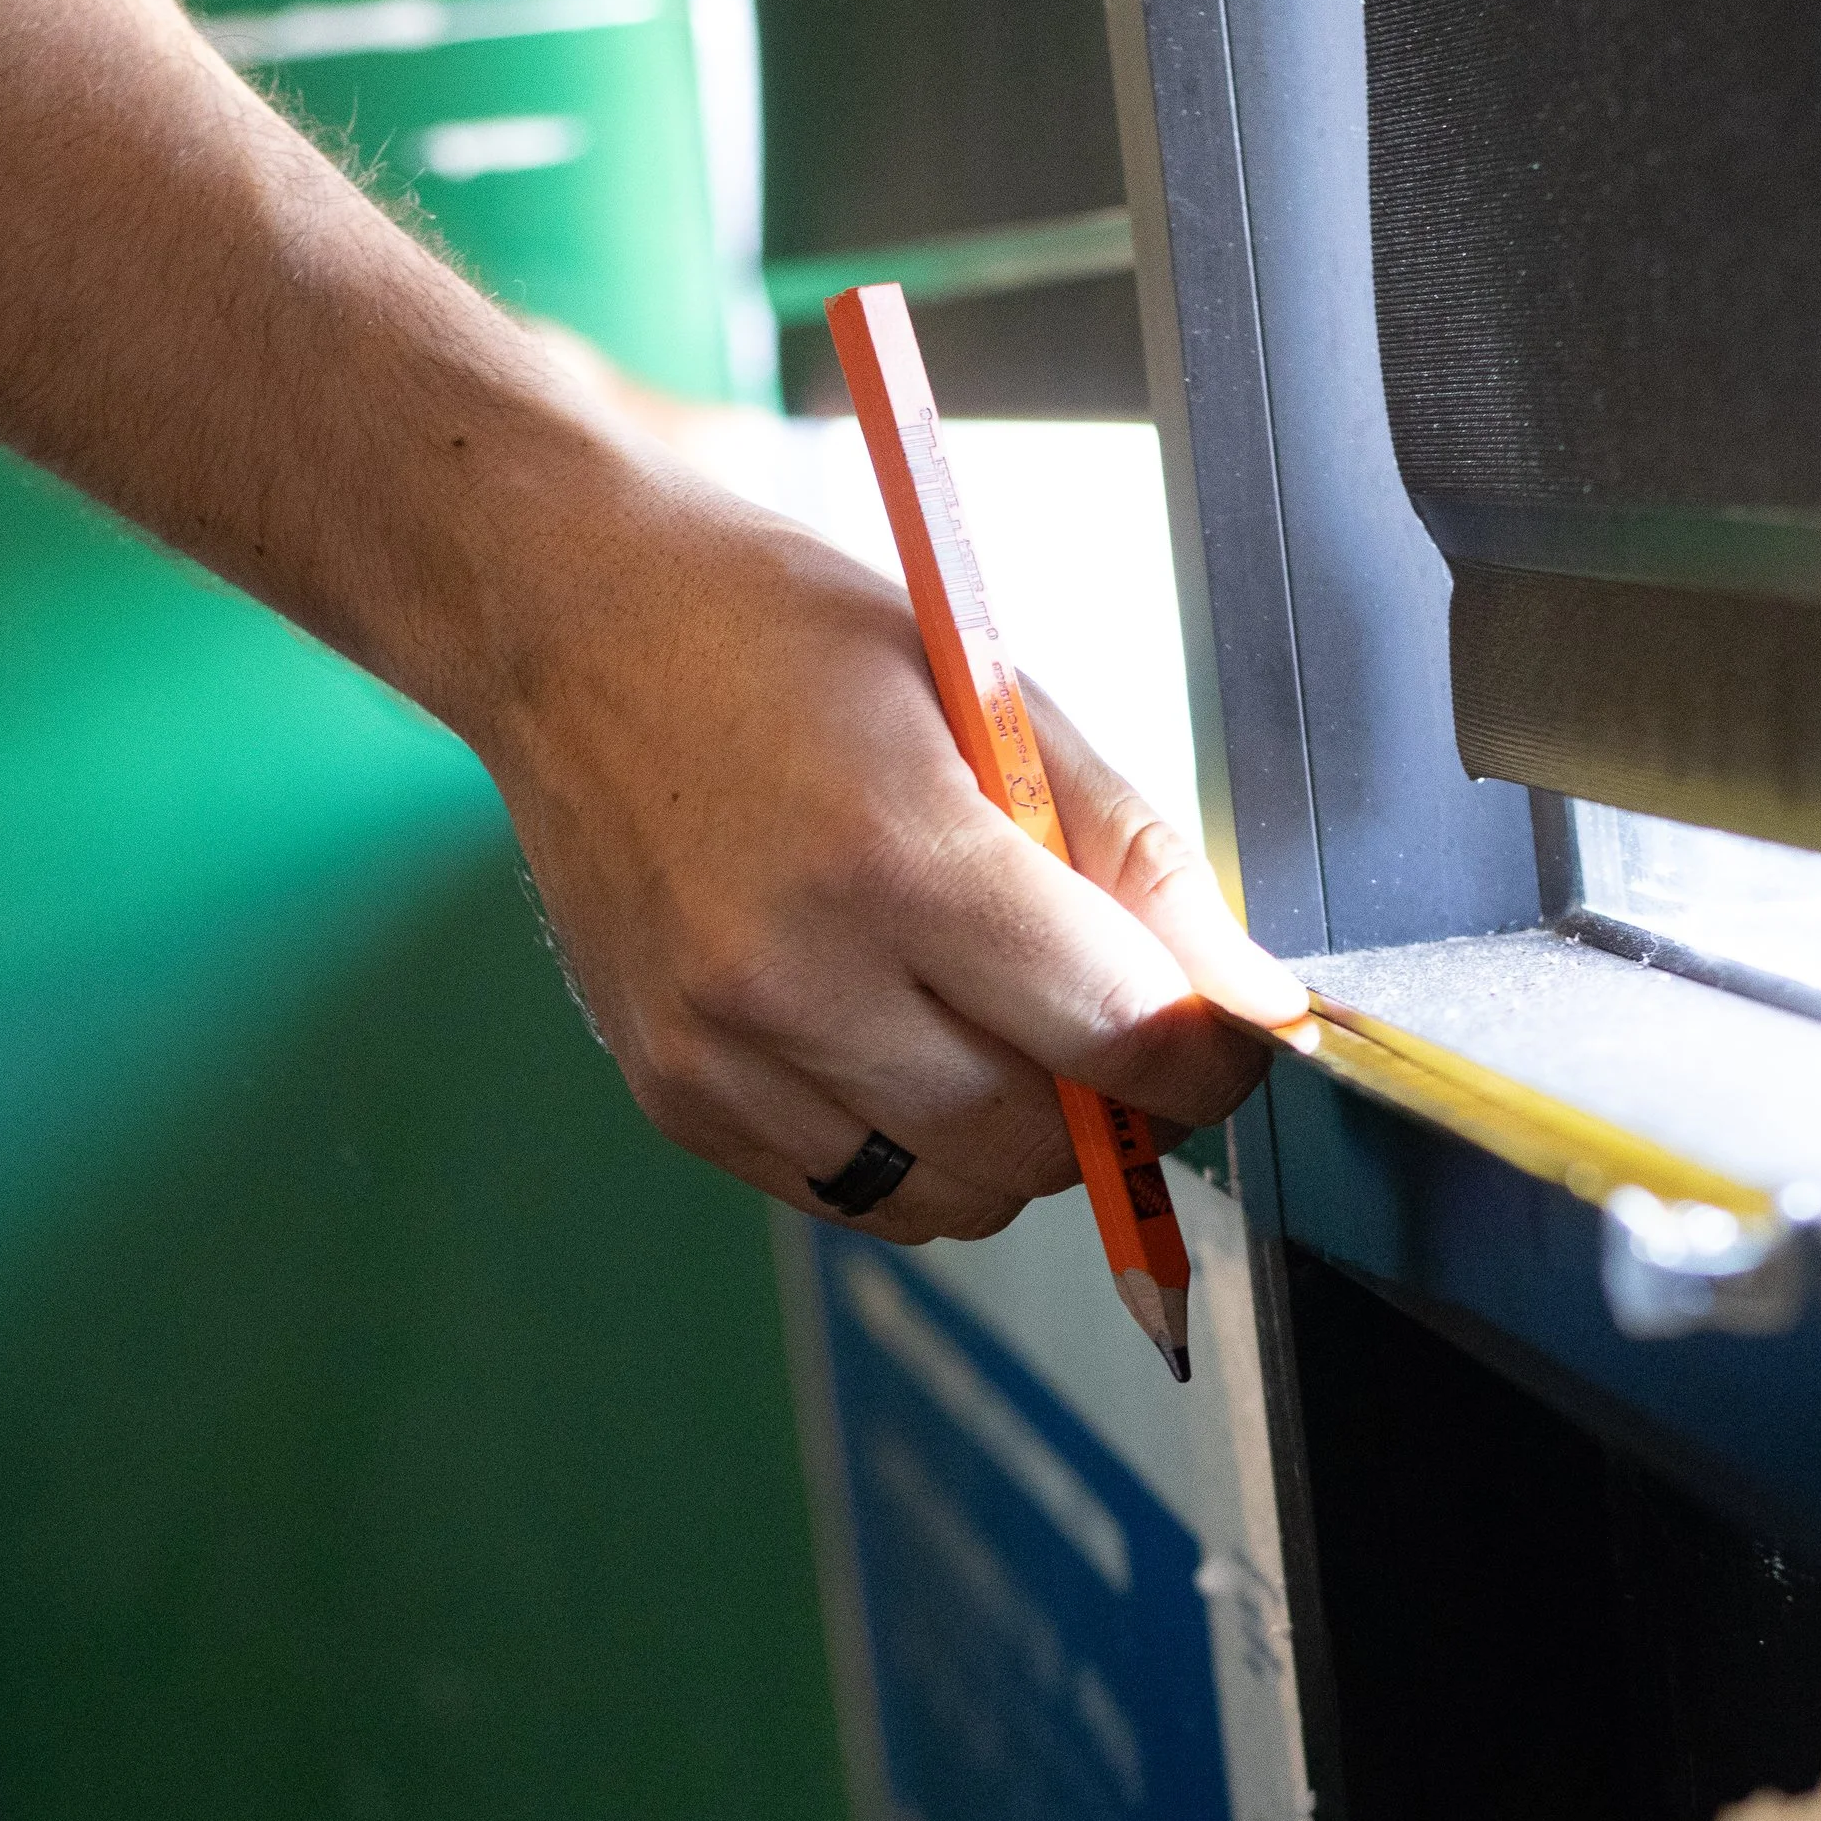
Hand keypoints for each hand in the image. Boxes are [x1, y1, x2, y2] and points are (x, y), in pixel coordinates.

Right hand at [474, 448, 1310, 1243]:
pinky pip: (856, 1195)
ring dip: (1013, 1137)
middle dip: (1110, 1097)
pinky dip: (914, 1148)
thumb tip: (1251, 1007)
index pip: (1118, 1035)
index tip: (1223, 1041)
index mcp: (896, 855)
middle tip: (1098, 1010)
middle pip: (1041, 1139)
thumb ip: (1136, 866)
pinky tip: (895, 1041)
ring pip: (955, 1194)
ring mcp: (718, 1053)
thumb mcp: (994, 701)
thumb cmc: (784, 639)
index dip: (1206, 1057)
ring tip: (986, 1017)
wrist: (569, 625)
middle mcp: (794, 976)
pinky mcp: (673, 1097)